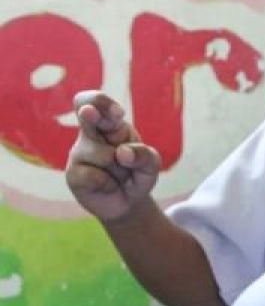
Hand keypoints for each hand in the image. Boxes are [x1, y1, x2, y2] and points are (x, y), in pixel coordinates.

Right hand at [65, 91, 161, 222]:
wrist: (128, 202)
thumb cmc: (137, 174)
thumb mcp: (150, 165)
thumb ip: (145, 156)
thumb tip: (122, 152)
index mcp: (110, 125)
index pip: (96, 102)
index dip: (102, 102)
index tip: (118, 114)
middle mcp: (91, 134)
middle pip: (85, 112)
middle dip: (90, 113)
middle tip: (90, 112)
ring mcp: (79, 153)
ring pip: (102, 154)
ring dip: (119, 169)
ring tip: (119, 175)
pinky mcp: (73, 174)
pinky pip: (93, 176)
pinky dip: (107, 183)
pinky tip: (107, 186)